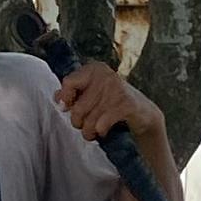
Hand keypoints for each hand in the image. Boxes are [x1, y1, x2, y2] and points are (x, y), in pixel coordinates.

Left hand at [56, 57, 171, 175]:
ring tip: (93, 132)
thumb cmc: (111, 103)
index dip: (66, 99)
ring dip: (88, 131)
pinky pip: (101, 124)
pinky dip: (100, 132)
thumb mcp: (91, 94)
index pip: (68, 82)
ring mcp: (117, 88)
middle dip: (78, 122)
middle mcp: (105, 75)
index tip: (68, 108)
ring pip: (89, 120)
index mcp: (94, 69)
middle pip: (77, 107)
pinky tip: (103, 131)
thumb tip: (58, 98)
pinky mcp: (126, 104)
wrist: (142, 113)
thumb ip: (73, 92)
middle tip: (84, 125)